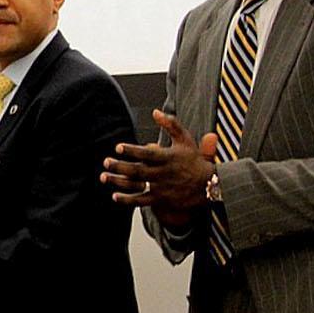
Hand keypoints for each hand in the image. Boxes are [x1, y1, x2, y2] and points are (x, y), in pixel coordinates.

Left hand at [100, 109, 216, 225]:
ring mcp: (162, 188)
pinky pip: (142, 201)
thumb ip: (170, 124)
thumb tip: (155, 112)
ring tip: (104, 176)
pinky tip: (114, 196)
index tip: (118, 147)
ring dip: (119, 182)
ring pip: (137, 185)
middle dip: (120, 166)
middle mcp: (163, 173)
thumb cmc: (194, 160)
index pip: (148, 154)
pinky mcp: (161, 200)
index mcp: (168, 157)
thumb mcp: (185, 139)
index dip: (133, 151)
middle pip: (138, 170)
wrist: (209, 185)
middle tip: (106, 162)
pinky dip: (128, 200)